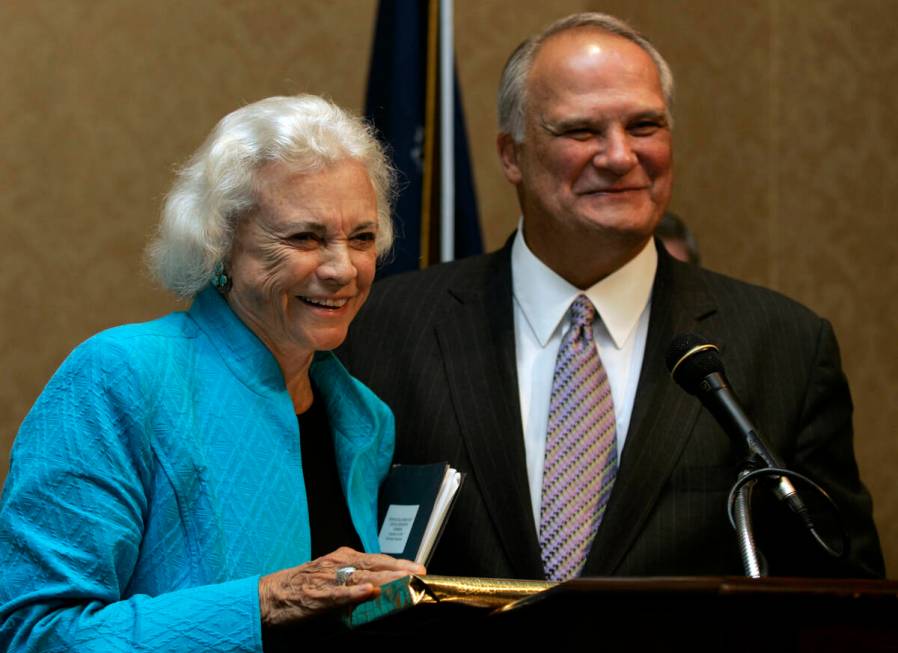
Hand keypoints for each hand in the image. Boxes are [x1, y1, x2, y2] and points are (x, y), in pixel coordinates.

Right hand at [258, 547, 424, 627]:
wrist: (268, 596)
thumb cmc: (301, 588)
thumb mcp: (332, 579)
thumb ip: (356, 582)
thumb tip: (382, 591)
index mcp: (343, 558)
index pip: (378, 559)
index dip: (400, 564)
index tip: (420, 569)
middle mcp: (337, 563)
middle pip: (375, 564)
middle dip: (400, 569)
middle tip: (421, 573)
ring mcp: (326, 578)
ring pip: (361, 576)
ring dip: (385, 578)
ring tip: (405, 579)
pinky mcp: (315, 595)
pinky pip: (337, 593)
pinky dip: (353, 592)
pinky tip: (369, 591)